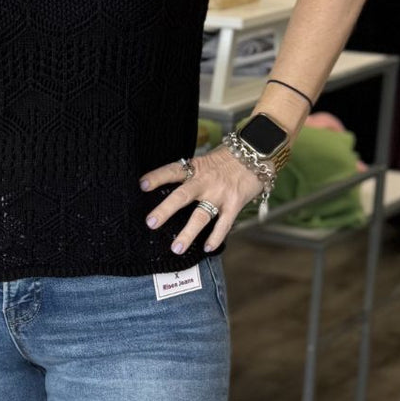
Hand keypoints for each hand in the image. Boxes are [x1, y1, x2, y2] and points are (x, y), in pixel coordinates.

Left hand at [139, 147, 265, 254]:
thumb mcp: (206, 161)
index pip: (172, 171)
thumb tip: (170, 188)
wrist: (258, 152)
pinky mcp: (235, 203)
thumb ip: (191, 174)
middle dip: (165, 211)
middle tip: (150, 223)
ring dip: (187, 233)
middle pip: (182, 196)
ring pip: (201, 216)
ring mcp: (220, 194)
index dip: (157, 177)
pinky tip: (207, 248)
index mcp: (196, 168)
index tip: (142, 185)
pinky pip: (223, 224)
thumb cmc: (229, 159)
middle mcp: (206, 181)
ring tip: (176, 248)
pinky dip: (215, 237)